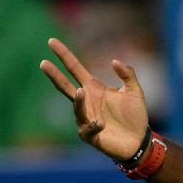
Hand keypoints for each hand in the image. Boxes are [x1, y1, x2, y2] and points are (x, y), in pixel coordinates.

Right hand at [39, 38, 149, 159]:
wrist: (139, 140)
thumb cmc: (135, 115)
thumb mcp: (134, 91)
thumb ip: (128, 75)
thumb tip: (114, 61)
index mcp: (94, 88)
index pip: (74, 69)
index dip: (64, 56)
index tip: (52, 42)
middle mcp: (86, 102)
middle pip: (64, 86)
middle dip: (54, 75)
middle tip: (43, 63)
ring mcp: (86, 118)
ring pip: (77, 108)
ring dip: (78, 101)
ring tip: (81, 91)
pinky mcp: (91, 135)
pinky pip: (87, 129)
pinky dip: (93, 125)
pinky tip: (101, 123)